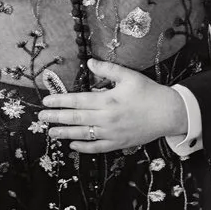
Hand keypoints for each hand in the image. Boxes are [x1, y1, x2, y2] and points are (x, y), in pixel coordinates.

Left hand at [38, 59, 188, 153]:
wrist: (170, 113)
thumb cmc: (150, 93)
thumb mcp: (130, 76)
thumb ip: (108, 69)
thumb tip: (88, 62)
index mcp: (107, 100)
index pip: (77, 100)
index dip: (59, 101)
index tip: (46, 101)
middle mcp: (106, 118)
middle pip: (75, 118)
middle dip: (56, 117)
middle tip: (41, 117)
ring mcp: (111, 133)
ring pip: (82, 134)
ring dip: (64, 133)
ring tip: (51, 132)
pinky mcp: (118, 143)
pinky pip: (97, 147)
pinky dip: (83, 147)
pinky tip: (73, 145)